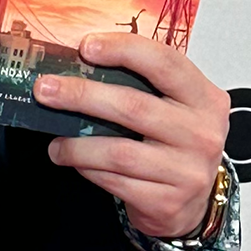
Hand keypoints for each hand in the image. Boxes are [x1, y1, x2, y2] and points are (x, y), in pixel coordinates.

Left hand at [33, 33, 229, 239]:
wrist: (194, 204)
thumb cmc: (175, 146)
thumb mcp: (175, 109)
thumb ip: (142, 87)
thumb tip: (81, 65)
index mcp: (204, 99)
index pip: (165, 63)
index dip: (123, 49)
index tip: (85, 47)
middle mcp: (201, 133)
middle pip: (133, 107)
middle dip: (82, 95)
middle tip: (46, 90)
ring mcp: (187, 171)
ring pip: (118, 151)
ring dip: (77, 145)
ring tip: (56, 144)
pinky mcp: (167, 202)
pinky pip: (115, 181)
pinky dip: (88, 169)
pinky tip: (76, 162)